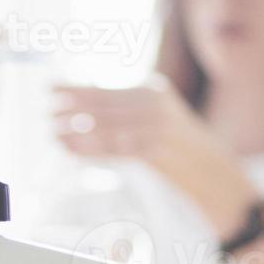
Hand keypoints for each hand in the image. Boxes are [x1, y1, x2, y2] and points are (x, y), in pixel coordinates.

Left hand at [51, 78, 259, 234]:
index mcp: (153, 91)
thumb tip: (86, 111)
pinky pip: (115, 148)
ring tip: (53, 133)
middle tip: (45, 110)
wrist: (217, 174)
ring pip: (106, 126)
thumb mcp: (158, 122)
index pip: (106, 88)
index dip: (75, 88)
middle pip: (103, 104)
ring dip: (76, 130)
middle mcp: (154, 103)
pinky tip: (72, 149)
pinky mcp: (156, 150)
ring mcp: (156, 126)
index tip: (51, 89)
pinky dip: (91, 148)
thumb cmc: (183, 151)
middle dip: (72, 107)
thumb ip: (127, 113)